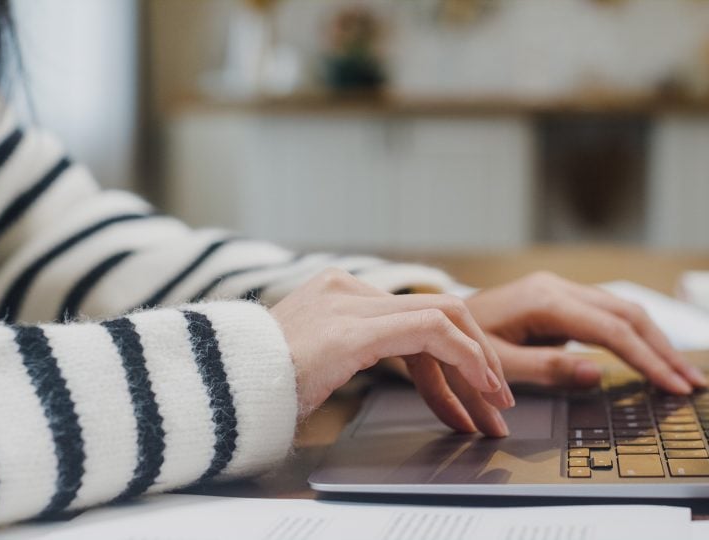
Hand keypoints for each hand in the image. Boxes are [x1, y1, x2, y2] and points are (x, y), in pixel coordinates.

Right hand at [270, 269, 513, 436]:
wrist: (210, 395)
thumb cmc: (251, 393)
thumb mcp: (310, 370)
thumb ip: (348, 361)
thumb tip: (382, 384)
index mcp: (335, 295)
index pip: (412, 321)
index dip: (450, 362)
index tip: (470, 401)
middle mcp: (347, 289)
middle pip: (437, 316)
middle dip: (476, 361)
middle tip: (498, 403)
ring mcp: (350, 303)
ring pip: (446, 317)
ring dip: (479, 365)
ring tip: (496, 406)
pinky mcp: (355, 327)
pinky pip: (433, 331)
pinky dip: (465, 359)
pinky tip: (480, 388)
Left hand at [465, 272, 706, 393]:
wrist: (437, 317)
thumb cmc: (460, 342)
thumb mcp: (498, 363)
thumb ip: (548, 368)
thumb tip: (597, 373)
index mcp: (545, 301)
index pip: (612, 330)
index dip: (647, 359)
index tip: (673, 384)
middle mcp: (559, 288)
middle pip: (628, 314)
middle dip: (664, 350)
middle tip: (692, 383)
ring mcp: (561, 291)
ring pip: (623, 311)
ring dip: (655, 341)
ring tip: (681, 373)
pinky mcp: (561, 301)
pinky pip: (608, 315)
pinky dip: (635, 336)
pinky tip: (650, 355)